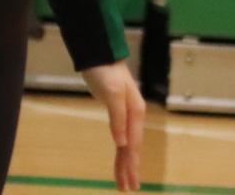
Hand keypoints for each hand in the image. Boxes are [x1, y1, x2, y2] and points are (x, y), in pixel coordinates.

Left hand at [81, 61, 145, 190]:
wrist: (99, 54)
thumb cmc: (105, 72)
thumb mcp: (112, 94)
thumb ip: (118, 119)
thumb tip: (122, 143)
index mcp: (135, 115)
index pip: (132, 147)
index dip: (130, 166)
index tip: (128, 184)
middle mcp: (133, 117)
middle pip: (131, 148)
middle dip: (129, 169)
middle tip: (127, 188)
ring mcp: (125, 114)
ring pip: (126, 144)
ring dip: (124, 162)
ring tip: (124, 179)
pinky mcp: (116, 111)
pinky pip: (120, 135)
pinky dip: (120, 148)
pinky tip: (121, 155)